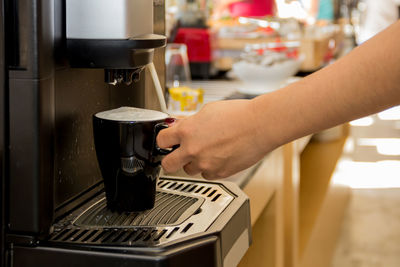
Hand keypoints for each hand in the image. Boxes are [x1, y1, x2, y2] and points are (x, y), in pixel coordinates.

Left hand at [156, 99, 270, 178]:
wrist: (260, 125)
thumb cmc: (238, 115)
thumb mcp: (208, 110)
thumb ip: (190, 121)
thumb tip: (180, 125)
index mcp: (187, 131)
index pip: (161, 140)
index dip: (163, 140)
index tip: (167, 141)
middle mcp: (192, 149)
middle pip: (167, 164)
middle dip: (170, 159)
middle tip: (176, 155)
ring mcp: (205, 164)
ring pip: (189, 171)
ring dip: (193, 163)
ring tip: (206, 152)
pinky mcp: (219, 173)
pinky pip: (207, 175)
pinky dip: (210, 169)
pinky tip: (218, 157)